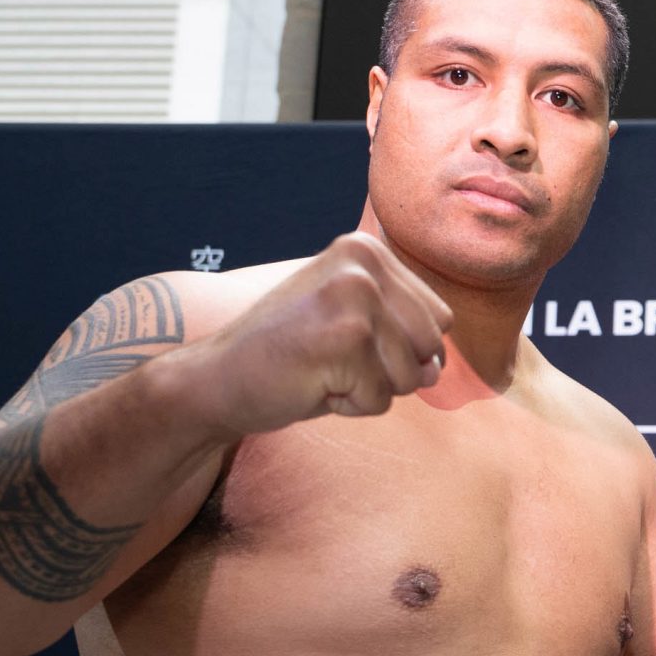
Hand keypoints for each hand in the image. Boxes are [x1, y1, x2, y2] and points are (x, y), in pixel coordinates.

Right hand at [186, 232, 453, 434]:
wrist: (217, 379)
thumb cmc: (290, 357)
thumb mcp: (354, 325)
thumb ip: (405, 335)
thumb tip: (437, 369)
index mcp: (367, 249)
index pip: (439, 318)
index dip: (399, 347)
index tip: (344, 340)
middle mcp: (363, 265)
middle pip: (432, 345)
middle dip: (390, 370)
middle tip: (332, 359)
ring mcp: (355, 299)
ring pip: (411, 376)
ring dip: (368, 390)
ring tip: (322, 370)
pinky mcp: (346, 340)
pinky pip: (381, 400)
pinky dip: (350, 406)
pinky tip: (312, 384)